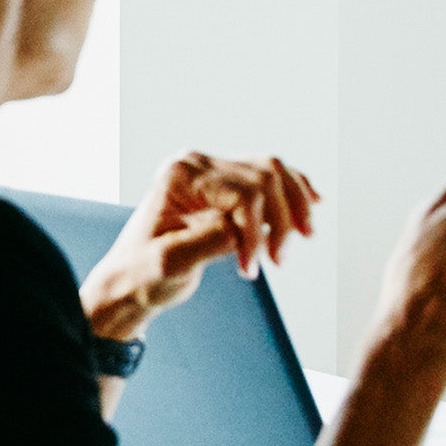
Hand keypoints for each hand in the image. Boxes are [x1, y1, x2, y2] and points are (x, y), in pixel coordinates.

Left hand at [81, 152, 319, 340]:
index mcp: (180, 174)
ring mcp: (213, 171)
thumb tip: (243, 229)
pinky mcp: (225, 186)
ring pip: (273, 172)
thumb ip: (207, 241)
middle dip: (282, 220)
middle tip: (279, 261)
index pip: (243, 191)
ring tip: (304, 237)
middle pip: (265, 176)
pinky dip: (294, 190)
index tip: (252, 268)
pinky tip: (315, 203)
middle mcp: (198, 164)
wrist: (131, 281)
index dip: (257, 230)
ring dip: (295, 205)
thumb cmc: (141, 274)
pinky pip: (269, 178)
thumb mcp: (169, 263)